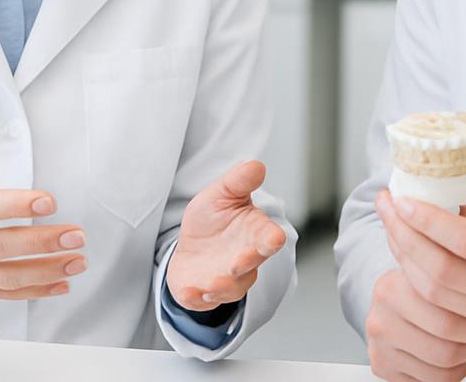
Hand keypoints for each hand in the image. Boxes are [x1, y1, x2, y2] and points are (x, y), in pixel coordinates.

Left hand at [165, 160, 286, 312]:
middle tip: (239, 261)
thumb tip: (256, 165)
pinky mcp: (204, 293)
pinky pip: (203, 300)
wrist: (192, 247)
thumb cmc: (214, 219)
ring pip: (230, 287)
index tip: (274, 238)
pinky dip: (197, 297)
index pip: (270, 238)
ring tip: (211, 283)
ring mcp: (227, 280)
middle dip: (246, 264)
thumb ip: (239, 181)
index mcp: (255, 234)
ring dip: (222, 285)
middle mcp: (246, 260)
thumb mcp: (221, 194)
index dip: (272, 238)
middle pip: (251, 265)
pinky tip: (190, 292)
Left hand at [377, 146, 465, 367]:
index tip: (404, 197)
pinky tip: (414, 257)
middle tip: (387, 205)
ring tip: (395, 225)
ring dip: (406, 260)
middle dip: (405, 237)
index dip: (429, 220)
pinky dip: (421, 289)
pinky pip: (445, 318)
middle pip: (443, 275)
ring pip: (437, 299)